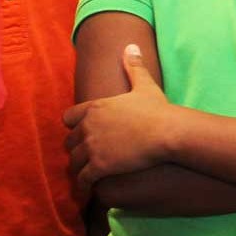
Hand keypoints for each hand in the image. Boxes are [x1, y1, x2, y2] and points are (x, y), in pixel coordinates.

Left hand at [64, 45, 177, 186]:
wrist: (167, 132)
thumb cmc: (158, 109)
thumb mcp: (144, 85)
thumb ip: (133, 66)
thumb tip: (131, 45)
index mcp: (94, 107)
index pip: (68, 118)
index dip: (75, 127)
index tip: (84, 133)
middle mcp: (87, 127)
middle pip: (69, 142)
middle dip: (77, 149)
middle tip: (87, 156)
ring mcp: (92, 147)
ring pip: (74, 162)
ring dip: (80, 168)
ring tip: (87, 175)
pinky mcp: (99, 166)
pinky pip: (83, 180)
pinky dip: (85, 186)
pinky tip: (90, 189)